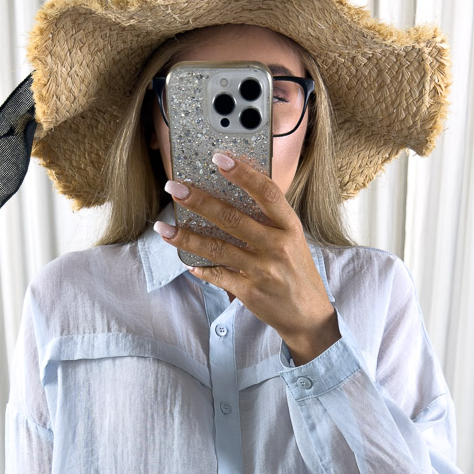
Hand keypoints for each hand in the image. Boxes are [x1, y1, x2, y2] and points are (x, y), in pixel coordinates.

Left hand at [155, 154, 340, 365]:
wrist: (309, 315)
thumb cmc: (298, 271)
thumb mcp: (293, 239)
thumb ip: (268, 219)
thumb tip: (232, 193)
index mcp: (289, 227)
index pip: (266, 192)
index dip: (242, 173)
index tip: (219, 158)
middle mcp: (277, 246)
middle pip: (233, 218)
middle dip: (199, 201)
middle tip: (174, 188)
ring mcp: (263, 270)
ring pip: (218, 248)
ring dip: (187, 237)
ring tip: (163, 227)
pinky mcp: (250, 292)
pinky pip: (218, 276)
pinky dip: (200, 268)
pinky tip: (185, 261)